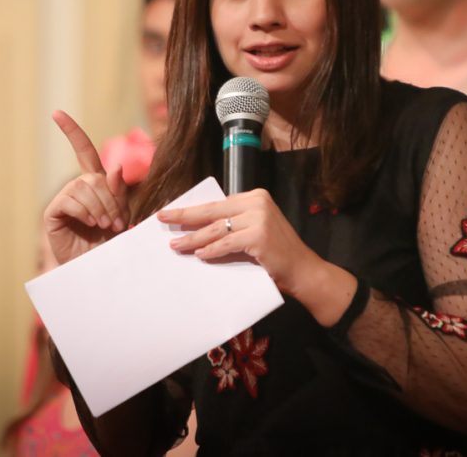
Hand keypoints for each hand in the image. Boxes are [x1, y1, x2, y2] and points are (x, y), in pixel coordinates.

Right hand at [43, 110, 130, 264]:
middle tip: (116, 222)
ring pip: (84, 188)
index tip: (56, 113)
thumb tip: (115, 169)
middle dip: (111, 199)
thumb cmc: (110, 244)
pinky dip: (85, 212)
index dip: (71, 132)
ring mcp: (63, 200)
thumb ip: (119, 194)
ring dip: (100, 207)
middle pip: (94, 176)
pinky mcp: (53, 213)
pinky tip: (91, 224)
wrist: (95, 270)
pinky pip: (71, 201)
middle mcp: (76, 188)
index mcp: (93, 184)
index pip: (82, 151)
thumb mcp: (121, 216)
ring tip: (105, 226)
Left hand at [159, 189, 323, 299]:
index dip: (192, 210)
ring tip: (176, 245)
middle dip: (184, 216)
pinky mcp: (259, 236)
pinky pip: (226, 243)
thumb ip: (233, 224)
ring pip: (216, 228)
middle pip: (212, 211)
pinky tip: (199, 255)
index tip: (172, 212)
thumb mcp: (254, 230)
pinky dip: (211, 250)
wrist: (303, 270)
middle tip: (162, 218)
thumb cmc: (276, 254)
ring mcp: (259, 218)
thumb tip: (197, 228)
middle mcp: (257, 202)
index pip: (216, 203)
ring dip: (193, 239)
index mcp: (255, 196)